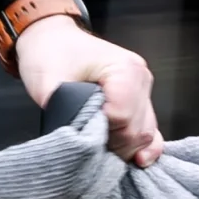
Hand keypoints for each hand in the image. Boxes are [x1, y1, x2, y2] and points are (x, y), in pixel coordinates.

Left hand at [13, 12, 163, 165]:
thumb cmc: (50, 53)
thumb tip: (75, 140)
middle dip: (112, 144)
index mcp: (124, 69)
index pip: (122, 117)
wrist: (51, 38)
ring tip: (99, 151)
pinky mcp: (139, 101)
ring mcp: (143, 90)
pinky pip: (150, 129)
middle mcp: (141, 78)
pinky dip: (144, 147)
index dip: (101, 131)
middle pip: (137, 129)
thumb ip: (62, 110)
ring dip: (124, 148)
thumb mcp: (47, 81)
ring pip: (146, 133)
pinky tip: (137, 160)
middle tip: (85, 145)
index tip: (81, 131)